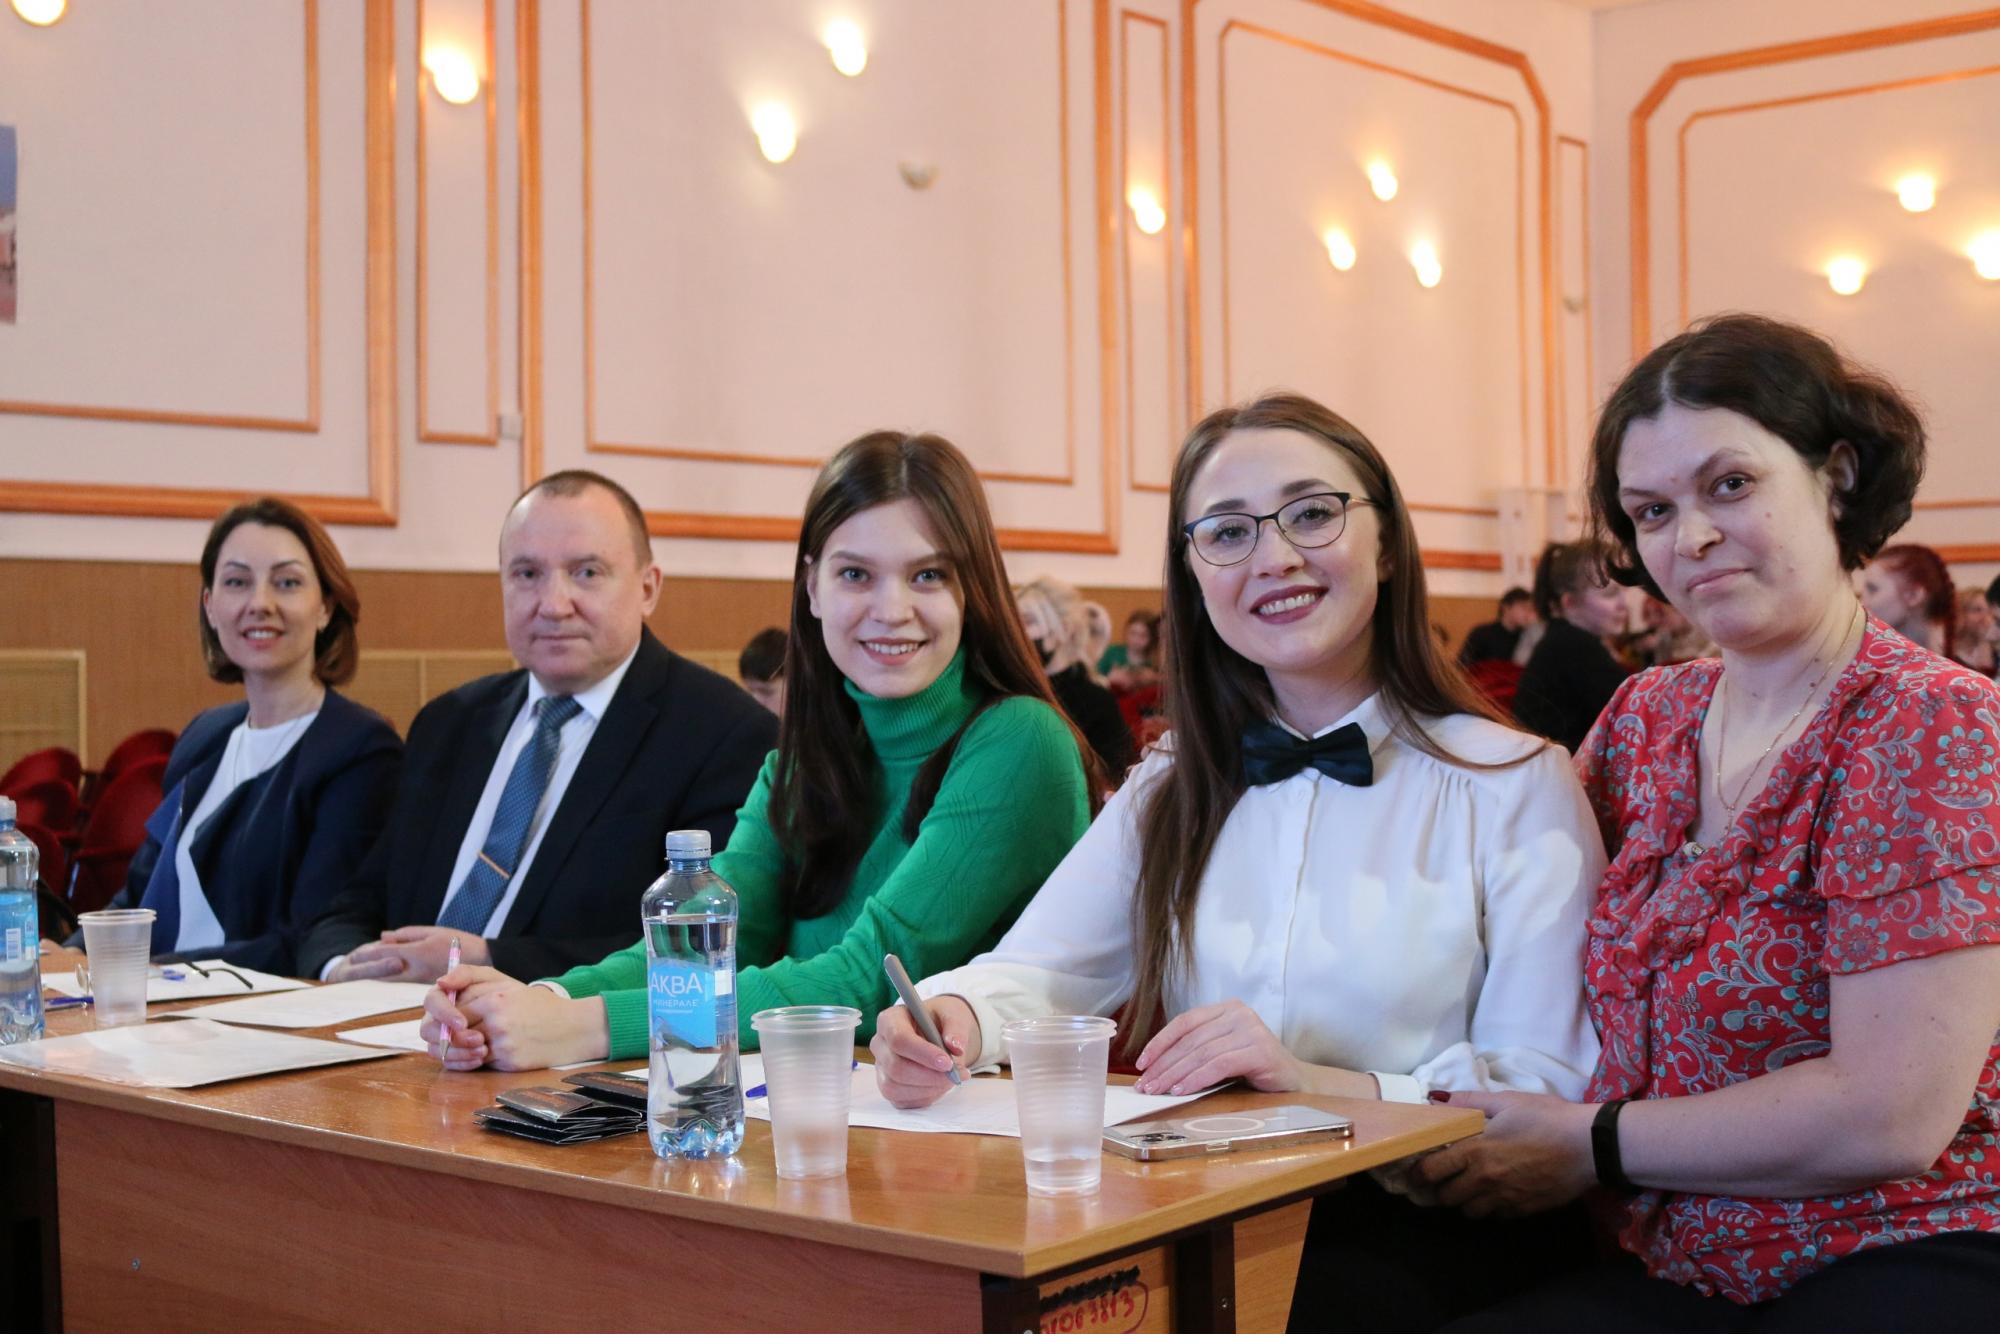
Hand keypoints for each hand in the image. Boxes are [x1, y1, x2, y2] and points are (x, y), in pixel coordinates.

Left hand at [336, 927, 490, 983]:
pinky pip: (400, 985)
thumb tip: (384, 937)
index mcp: (418, 952)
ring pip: (390, 981)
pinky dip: (389, 981)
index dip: (368, 953)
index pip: (386, 953)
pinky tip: (382, 979)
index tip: (354, 953)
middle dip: (365, 968)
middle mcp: (416, 969)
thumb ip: (407, 935)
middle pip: (383, 971)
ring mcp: (420, 981)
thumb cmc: (460, 942)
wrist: (483, 961)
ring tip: (360, 972)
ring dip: (374, 976)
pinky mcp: (424, 990)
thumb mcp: (434, 931)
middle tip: (350, 965)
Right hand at [420, 964, 514, 1070]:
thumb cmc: (503, 993)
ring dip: (458, 1053)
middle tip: (480, 1039)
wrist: (525, 1015)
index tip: (463, 1023)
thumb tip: (441, 981)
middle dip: (453, 1037)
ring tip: (484, 1051)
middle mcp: (437, 1018)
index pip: (432, 1002)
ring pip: (436, 1050)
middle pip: (428, 1030)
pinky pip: (448, 1064)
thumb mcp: (490, 979)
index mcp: (443, 997)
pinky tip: (480, 1061)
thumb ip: (465, 974)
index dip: (444, 1013)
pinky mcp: (452, 1054)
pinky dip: (462, 1063)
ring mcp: (442, 1038)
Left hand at [422, 967, 609, 1071]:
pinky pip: (480, 1063)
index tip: (451, 1019)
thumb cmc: (536, 1005)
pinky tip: (490, 1052)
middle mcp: (497, 1021)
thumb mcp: (506, 983)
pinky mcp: (509, 1062)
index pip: (452, 1010)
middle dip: (450, 1036)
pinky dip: (479, 1060)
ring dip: (464, 1050)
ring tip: (476, 1043)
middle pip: (453, 1033)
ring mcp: (503, 1043)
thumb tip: (441, 984)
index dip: (445, 1017)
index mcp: (495, 999)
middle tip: (456, 1035)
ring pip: (464, 1050)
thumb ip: (471, 979)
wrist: (572, 1028)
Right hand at [871, 997, 976, 1108]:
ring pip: (896, 1088)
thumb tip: (956, 1047)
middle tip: (956, 1074)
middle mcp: (880, 1044)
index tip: (947, 1063)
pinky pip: (902, 1102)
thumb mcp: (953, 1015)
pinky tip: (940, 1085)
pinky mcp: (888, 1087)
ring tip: (951, 1078)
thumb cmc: (941, 1021)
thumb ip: (956, 1028)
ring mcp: (882, 1068)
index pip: (898, 1039)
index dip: (923, 1054)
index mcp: (890, 1020)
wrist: (940, 1034)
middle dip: (930, 1076)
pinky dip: (926, 1097)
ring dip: (929, 1088)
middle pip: (896, 1067)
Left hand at [1133, 999, 1303, 1095]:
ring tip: (1158, 1091)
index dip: (1160, 1042)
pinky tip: (1182, 1090)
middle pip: (1190, 1040)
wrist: (1296, 1083)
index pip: (1185, 1022)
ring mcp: (1251, 1030)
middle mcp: (1238, 1014)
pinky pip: (1218, 1064)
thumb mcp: (1223, 1053)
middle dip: (1163, 1064)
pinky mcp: (1259, 1050)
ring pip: (1201, 1052)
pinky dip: (1196, 1078)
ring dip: (1175, 1074)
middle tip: (1145, 1085)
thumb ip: (1198, 1052)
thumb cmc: (1255, 1070)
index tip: (1140, 1063)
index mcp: (1226, 1009)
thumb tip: (1155, 1068)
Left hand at [1410, 1091, 1598, 1217]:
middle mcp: (1485, 1180)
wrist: (1590, 1145)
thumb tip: (1438, 1099)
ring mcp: (1505, 1199)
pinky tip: (1500, 1192)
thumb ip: (1469, 1102)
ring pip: (1471, 1212)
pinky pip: (1498, 1216)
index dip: (1418, 1173)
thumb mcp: (1507, 1101)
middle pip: (1447, 1199)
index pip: (1431, 1172)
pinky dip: (1493, 1208)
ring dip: (1466, 1201)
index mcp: (1475, 1151)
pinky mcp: (1525, 1210)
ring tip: (1472, 1187)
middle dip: (1442, 1189)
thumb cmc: (1547, 1117)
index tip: (1416, 1170)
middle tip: (1446, 1177)